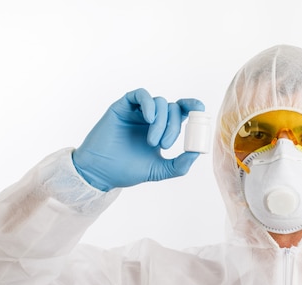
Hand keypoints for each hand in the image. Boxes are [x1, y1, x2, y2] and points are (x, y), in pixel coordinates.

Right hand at [72, 88, 204, 190]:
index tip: (201, 112)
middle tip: (165, 144)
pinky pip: (141, 95)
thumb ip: (180, 164)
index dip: (193, 106)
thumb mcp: (159, 170)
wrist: (100, 172)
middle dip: (174, 126)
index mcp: (162, 130)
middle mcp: (151, 118)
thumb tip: (197, 152)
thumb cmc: (127, 170)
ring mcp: (137, 112)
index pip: (182, 112)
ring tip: (152, 141)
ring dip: (162, 122)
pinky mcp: (123, 107)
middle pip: (173, 109)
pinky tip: (149, 119)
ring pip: (160, 103)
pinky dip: (149, 104)